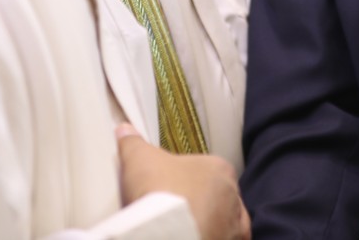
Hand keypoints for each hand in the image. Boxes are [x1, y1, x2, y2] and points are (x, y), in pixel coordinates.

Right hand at [116, 124, 249, 239]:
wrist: (169, 235)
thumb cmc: (162, 193)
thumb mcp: (140, 160)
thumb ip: (133, 144)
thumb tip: (125, 130)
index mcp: (218, 169)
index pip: (206, 170)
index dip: (185, 179)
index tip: (168, 189)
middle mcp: (233, 197)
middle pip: (216, 198)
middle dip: (198, 205)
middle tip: (173, 214)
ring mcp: (234, 226)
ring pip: (222, 224)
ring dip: (207, 226)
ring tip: (180, 231)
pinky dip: (209, 239)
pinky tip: (191, 239)